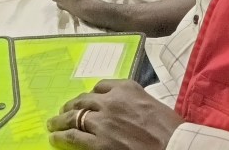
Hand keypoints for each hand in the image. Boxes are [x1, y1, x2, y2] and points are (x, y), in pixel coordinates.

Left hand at [47, 80, 182, 149]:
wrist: (175, 146)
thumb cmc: (170, 129)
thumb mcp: (151, 104)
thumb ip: (133, 101)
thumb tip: (123, 110)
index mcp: (126, 87)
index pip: (101, 85)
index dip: (91, 94)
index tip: (88, 99)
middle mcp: (111, 100)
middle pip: (83, 99)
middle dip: (71, 106)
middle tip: (63, 110)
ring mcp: (103, 121)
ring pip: (74, 116)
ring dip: (61, 120)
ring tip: (53, 124)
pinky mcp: (99, 143)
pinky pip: (73, 136)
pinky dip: (62, 136)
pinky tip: (55, 137)